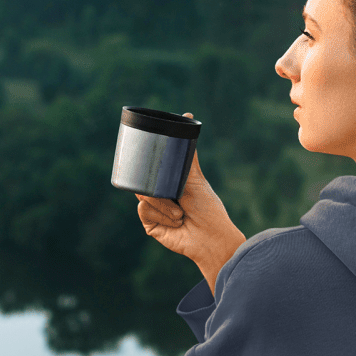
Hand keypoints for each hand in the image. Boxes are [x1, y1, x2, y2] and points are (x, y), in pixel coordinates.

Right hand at [136, 114, 245, 290]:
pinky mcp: (150, 226)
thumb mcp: (196, 178)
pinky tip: (176, 222)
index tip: (146, 158)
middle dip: (159, 187)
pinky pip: (144, 211)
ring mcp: (153, 212)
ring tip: (181, 213)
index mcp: (168, 184)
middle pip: (143, 182)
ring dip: (165, 204)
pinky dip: (161, 215)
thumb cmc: (209, 209)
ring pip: (143, 196)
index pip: (150, 171)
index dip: (145, 166)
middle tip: (177, 194)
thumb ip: (189, 153)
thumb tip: (186, 117)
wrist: (212, 237)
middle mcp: (159, 197)